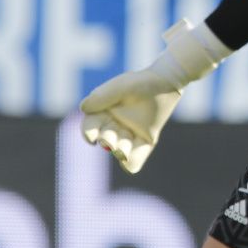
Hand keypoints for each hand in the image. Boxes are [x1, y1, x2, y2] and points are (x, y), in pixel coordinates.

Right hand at [79, 19, 229, 173]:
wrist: (164, 83)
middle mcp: (115, 124)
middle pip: (105, 140)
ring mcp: (130, 133)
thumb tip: (83, 108)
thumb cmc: (139, 82)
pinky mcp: (146, 140)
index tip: (91, 138)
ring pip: (120, 151)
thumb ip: (101, 97)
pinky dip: (131, 164)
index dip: (88, 134)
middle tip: (110, 141)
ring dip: (119, 152)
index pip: (91, 126)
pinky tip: (129, 162)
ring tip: (121, 151)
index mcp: (104, 112)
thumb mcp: (119, 88)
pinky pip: (136, 159)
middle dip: (106, 141)